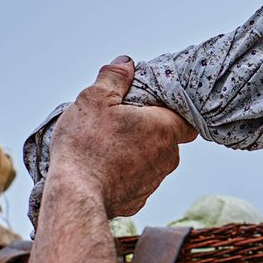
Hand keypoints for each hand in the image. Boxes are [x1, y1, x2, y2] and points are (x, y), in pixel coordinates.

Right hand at [50, 57, 195, 216]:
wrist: (75, 196)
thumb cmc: (87, 146)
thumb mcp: (95, 98)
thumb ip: (114, 77)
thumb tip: (126, 63)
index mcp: (164, 129)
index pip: (187, 118)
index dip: (173, 110)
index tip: (153, 105)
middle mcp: (167, 157)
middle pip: (166, 137)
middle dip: (148, 128)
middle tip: (120, 120)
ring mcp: (154, 182)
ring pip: (151, 159)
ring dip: (135, 151)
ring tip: (106, 144)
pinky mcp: (138, 199)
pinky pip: (136, 179)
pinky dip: (124, 172)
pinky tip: (103, 166)